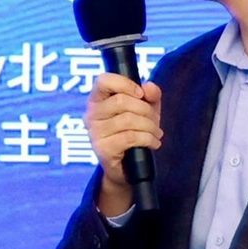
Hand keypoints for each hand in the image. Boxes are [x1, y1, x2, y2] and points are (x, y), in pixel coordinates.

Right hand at [86, 72, 163, 215]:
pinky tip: (153, 143)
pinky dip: (148, 139)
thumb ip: (150, 96)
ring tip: (156, 133)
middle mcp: (91, 115)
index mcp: (98, 100)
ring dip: (150, 127)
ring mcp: (95, 133)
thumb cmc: (134, 133)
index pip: (103, 81)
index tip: (140, 94)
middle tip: (154, 121)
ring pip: (129, 119)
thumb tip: (149, 87)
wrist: (128, 168)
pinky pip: (131, 137)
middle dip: (146, 110)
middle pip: (122, 101)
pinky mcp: (103, 149)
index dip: (125, 84)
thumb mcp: (146, 111)